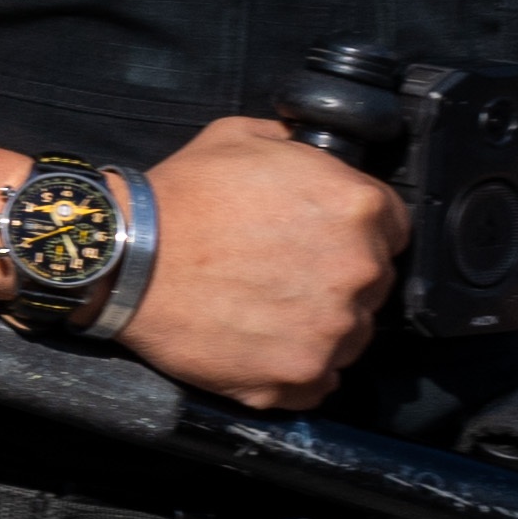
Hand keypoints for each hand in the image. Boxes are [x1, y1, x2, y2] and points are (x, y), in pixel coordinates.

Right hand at [113, 117, 404, 410]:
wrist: (123, 259)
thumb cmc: (179, 198)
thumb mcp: (242, 137)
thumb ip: (299, 148)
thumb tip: (315, 153)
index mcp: (357, 207)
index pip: (394, 226)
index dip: (355, 231)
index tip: (320, 238)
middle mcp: (358, 271)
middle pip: (373, 284)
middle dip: (336, 278)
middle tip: (281, 274)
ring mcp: (332, 330)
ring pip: (351, 335)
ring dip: (318, 326)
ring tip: (264, 311)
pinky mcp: (300, 375)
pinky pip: (318, 381)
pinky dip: (295, 369)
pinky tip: (259, 345)